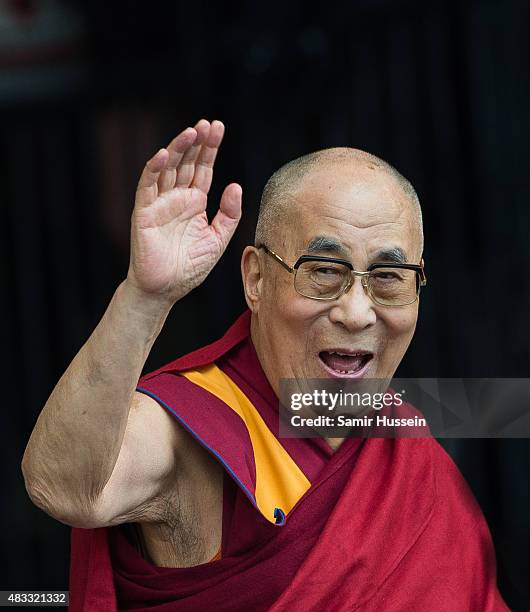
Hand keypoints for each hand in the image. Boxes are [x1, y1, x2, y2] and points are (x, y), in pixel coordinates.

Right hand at [126, 119, 241, 302]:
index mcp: (195, 202)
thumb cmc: (189, 268)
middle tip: (208, 124)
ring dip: (179, 149)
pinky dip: (154, 169)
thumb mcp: (218, 240)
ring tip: (192, 131)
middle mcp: (177, 198)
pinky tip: (165, 154)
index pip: (203, 169)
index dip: (210, 149)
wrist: (165, 289)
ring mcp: (160, 203)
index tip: (218, 128)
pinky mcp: (144, 212)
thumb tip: (236, 185)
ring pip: (168, 169)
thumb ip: (229, 214)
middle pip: (187, 163)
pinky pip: (147, 186)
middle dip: (197, 143)